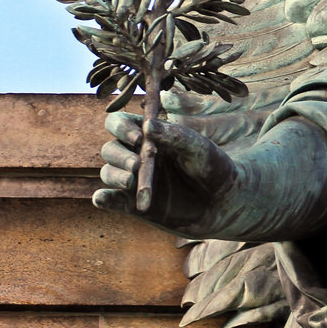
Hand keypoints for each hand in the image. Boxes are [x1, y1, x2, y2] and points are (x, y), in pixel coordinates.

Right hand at [94, 111, 239, 235]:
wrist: (223, 203)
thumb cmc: (213, 167)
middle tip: (137, 165)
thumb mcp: (199, 148)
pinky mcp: (133, 204)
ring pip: (108, 172)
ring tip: (131, 181)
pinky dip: (103, 198)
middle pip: (110, 149)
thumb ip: (175, 135)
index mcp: (150, 136)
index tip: (138, 137)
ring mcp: (134, 181)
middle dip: (119, 155)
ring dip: (114, 175)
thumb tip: (147, 126)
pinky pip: (111, 200)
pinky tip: (103, 198)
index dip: (121, 127)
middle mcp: (137, 156)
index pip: (120, 123)